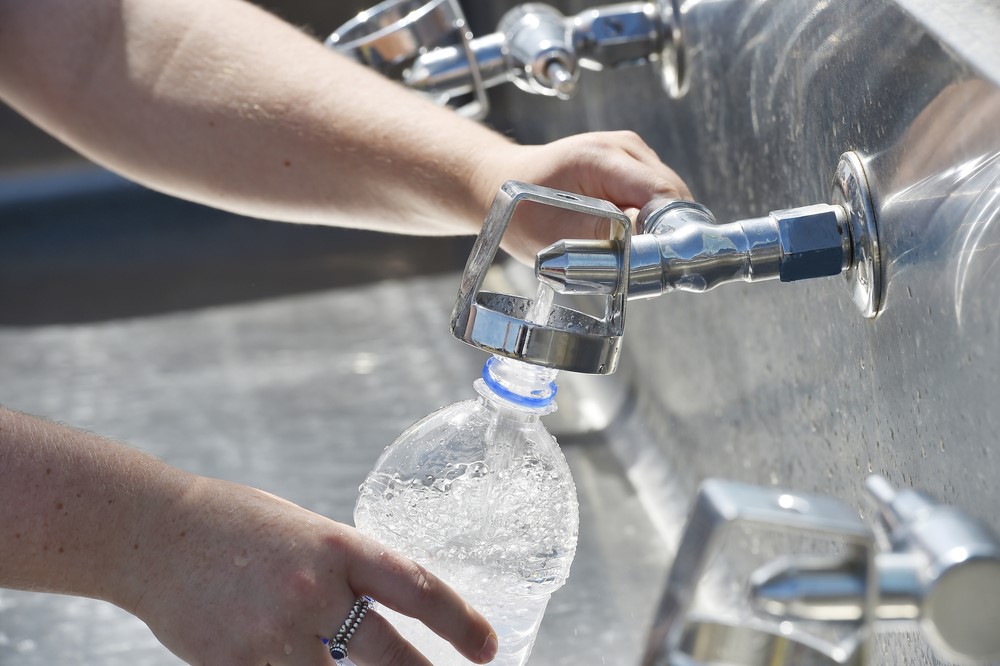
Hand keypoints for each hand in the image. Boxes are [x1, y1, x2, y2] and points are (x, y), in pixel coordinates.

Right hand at [125, 475, 496, 665]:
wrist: (154, 533)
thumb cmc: (236, 525)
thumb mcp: (304, 530)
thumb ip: (344, 570)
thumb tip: (381, 611)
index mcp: (337, 546)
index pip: (418, 588)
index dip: (461, 622)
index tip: (488, 648)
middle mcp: (313, 591)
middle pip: (390, 656)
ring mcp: (273, 635)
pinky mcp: (236, 665)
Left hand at [471, 131, 691, 263]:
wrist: (500, 185)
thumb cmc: (520, 209)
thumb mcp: (553, 233)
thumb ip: (602, 235)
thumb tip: (648, 240)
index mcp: (603, 157)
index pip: (663, 194)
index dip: (668, 232)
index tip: (659, 264)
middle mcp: (624, 148)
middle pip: (672, 196)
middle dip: (663, 233)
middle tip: (641, 265)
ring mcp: (631, 153)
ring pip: (669, 199)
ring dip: (655, 228)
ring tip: (627, 250)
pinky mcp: (633, 166)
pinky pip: (656, 198)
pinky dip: (648, 221)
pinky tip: (624, 235)